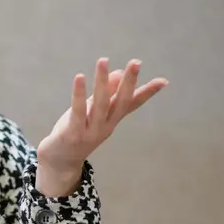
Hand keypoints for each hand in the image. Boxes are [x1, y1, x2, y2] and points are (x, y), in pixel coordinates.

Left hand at [36, 58, 166, 196]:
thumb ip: (105, 94)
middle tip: (136, 63)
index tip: (164, 81)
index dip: (147, 93)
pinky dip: (79, 94)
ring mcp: (91, 131)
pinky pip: (78, 112)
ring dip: (102, 81)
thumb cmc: (77, 132)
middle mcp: (106, 126)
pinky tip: (80, 77)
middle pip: (120, 102)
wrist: (60, 162)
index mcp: (112, 120)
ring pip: (100, 104)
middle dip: (129, 82)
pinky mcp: (73, 134)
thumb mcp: (93, 112)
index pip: (133, 104)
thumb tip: (119, 72)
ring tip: (104, 61)